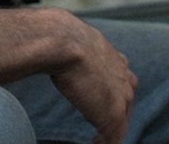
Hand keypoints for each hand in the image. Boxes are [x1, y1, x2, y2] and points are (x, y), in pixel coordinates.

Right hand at [49, 12, 137, 143]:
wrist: (61, 40)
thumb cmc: (57, 36)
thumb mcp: (68, 36)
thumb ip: (67, 43)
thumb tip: (42, 39)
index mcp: (115, 58)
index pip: (123, 79)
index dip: (113, 90)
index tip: (99, 96)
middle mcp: (123, 77)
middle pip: (126, 100)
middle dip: (116, 110)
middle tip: (100, 120)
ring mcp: (121, 97)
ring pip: (121, 120)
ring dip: (110, 130)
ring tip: (97, 138)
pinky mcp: (113, 115)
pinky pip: (113, 136)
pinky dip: (104, 141)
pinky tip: (94, 143)